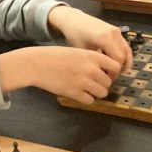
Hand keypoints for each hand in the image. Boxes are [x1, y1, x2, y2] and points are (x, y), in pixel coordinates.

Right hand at [0, 46, 123, 102]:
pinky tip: (78, 93)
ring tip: (87, 89)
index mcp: (92, 56)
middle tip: (93, 83)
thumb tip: (104, 70)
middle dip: (102, 84)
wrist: (37, 63)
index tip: (106, 74)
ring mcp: (83, 82)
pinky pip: (89, 100)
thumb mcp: (77, 51)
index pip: (115, 66)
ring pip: (102, 93)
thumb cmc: (55, 56)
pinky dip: (86, 99)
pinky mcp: (74, 93)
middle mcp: (91, 69)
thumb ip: (91, 59)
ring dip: (96, 93)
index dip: (112, 72)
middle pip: (108, 82)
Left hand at [47, 6, 131, 72]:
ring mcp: (116, 31)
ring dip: (123, 62)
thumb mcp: (83, 51)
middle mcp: (113, 34)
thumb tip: (103, 77)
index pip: (117, 60)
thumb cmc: (74, 35)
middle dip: (118, 68)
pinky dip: (124, 55)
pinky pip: (124, 45)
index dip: (114, 72)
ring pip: (126, 51)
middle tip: (110, 77)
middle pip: (123, 56)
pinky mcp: (117, 30)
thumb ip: (95, 63)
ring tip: (116, 72)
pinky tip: (120, 63)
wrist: (74, 18)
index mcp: (104, 39)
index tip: (107, 79)